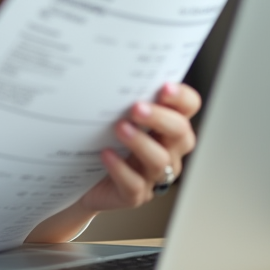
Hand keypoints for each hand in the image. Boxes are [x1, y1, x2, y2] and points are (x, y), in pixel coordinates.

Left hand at [77, 82, 200, 213]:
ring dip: (141, 142)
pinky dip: (120, 168)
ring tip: (120, 128)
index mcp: (167, 126)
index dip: (181, 98)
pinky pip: (135, 184)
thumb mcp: (113, 116)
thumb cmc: (102, 140)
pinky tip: (106, 155)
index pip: (188, 107)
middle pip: (180, 133)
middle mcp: (168, 150)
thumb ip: (123, 99)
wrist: (81, 179)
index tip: (164, 87)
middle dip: (161, 118)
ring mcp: (153, 175)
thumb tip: (114, 74)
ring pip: (160, 160)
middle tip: (137, 108)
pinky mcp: (135, 195)